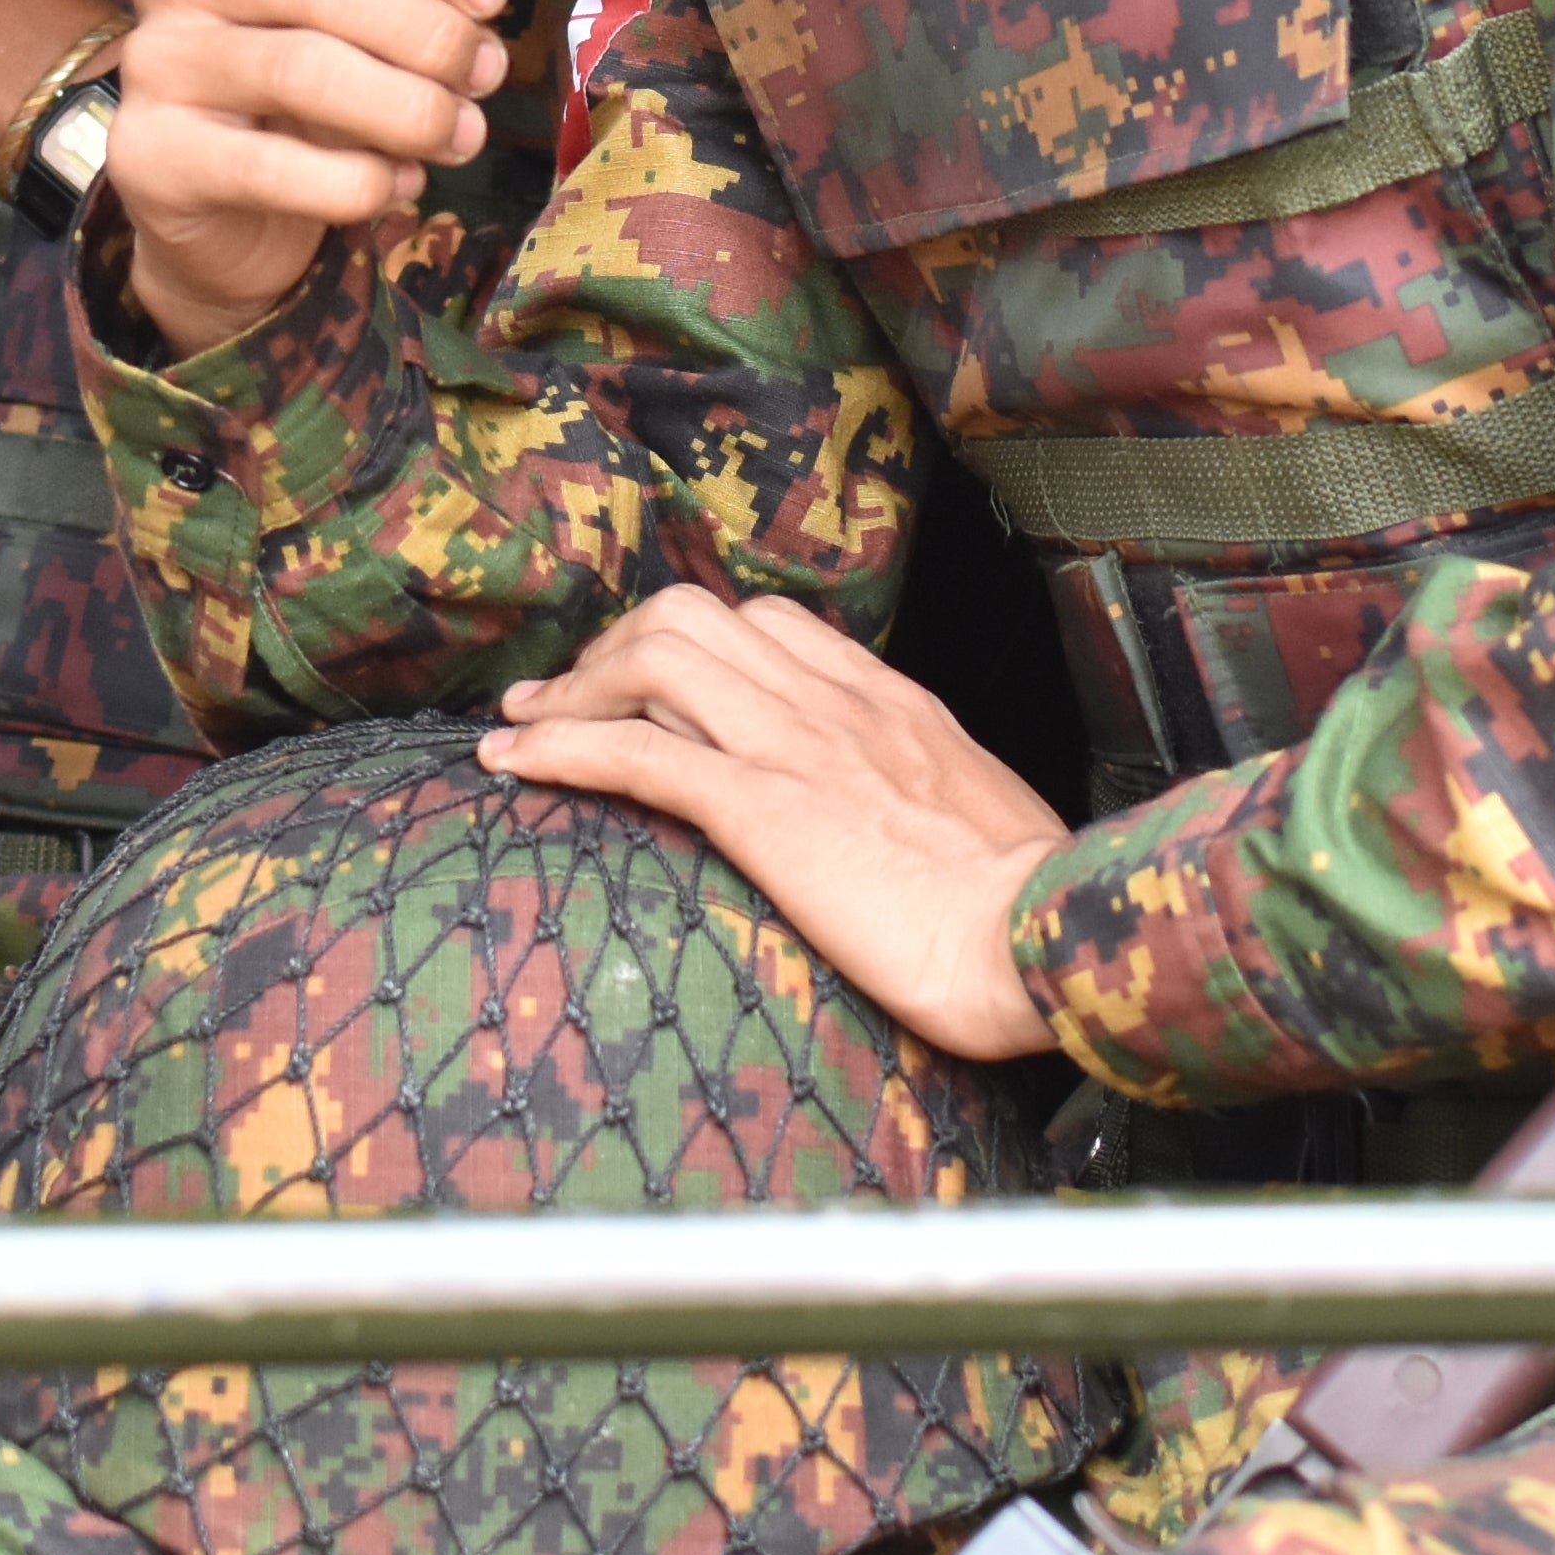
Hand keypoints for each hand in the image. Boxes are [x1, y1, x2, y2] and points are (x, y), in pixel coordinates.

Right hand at [107, 0, 548, 350]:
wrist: (227, 205)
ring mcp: (156, 60)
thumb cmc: (315, 78)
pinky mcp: (152, 154)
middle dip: (433, 35)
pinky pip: (272, 168)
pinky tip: (399, 186)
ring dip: (409, 110)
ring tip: (462, 135)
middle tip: (488, 78)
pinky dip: (358, 182)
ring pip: (304, 71)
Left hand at [481, 586, 1060, 1059]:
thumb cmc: (1027, 911)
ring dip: (572, 690)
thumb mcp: (983, 824)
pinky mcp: (762, 806)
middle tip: (560, 703)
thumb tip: (910, 829)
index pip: (768, 622)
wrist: (1041, 936)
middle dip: (610, 651)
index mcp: (890, 702)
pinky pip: (636, 750)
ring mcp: (796, 745)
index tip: (643, 682)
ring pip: (653, 659)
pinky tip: (513, 766)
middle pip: (692, 618)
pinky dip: (560, 748)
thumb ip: (930, 802)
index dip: (686, 641)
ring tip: (523, 729)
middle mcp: (836, 702)